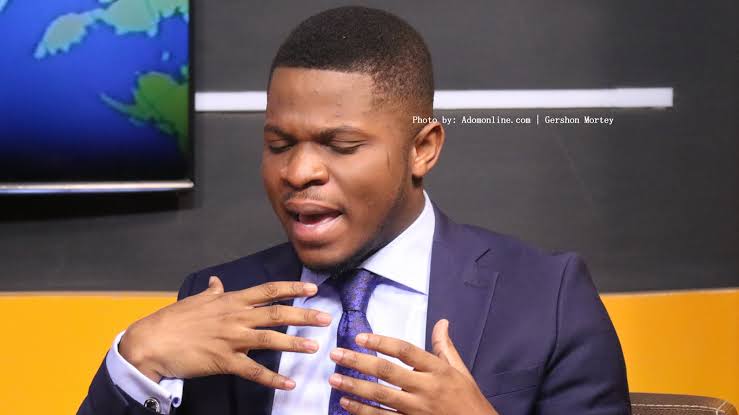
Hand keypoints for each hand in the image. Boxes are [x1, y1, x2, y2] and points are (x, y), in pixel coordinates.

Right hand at [119, 276, 331, 389]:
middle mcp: (235, 317)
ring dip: (294, 344)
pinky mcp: (223, 361)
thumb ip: (211, 292)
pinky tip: (288, 383)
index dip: (292, 289)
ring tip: (314, 348)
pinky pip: (253, 371)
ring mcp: (231, 339)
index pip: (268, 291)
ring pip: (269, 340)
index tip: (312, 289)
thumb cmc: (173, 321)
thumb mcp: (195, 301)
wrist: (151, 342)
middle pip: (276, 314)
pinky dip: (272, 378)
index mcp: (231, 301)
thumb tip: (217, 282)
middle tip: (326, 318)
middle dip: (304, 316)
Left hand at [327, 319, 498, 414]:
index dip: (381, 342)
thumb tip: (442, 322)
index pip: (405, 351)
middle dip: (359, 362)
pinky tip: (346, 403)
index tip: (360, 337)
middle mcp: (425, 388)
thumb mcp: (460, 370)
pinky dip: (362, 411)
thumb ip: (445, 347)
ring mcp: (416, 409)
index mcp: (437, 370)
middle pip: (387, 372)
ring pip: (380, 396)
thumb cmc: (468, 399)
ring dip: (354, 386)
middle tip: (336, 354)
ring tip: (334, 378)